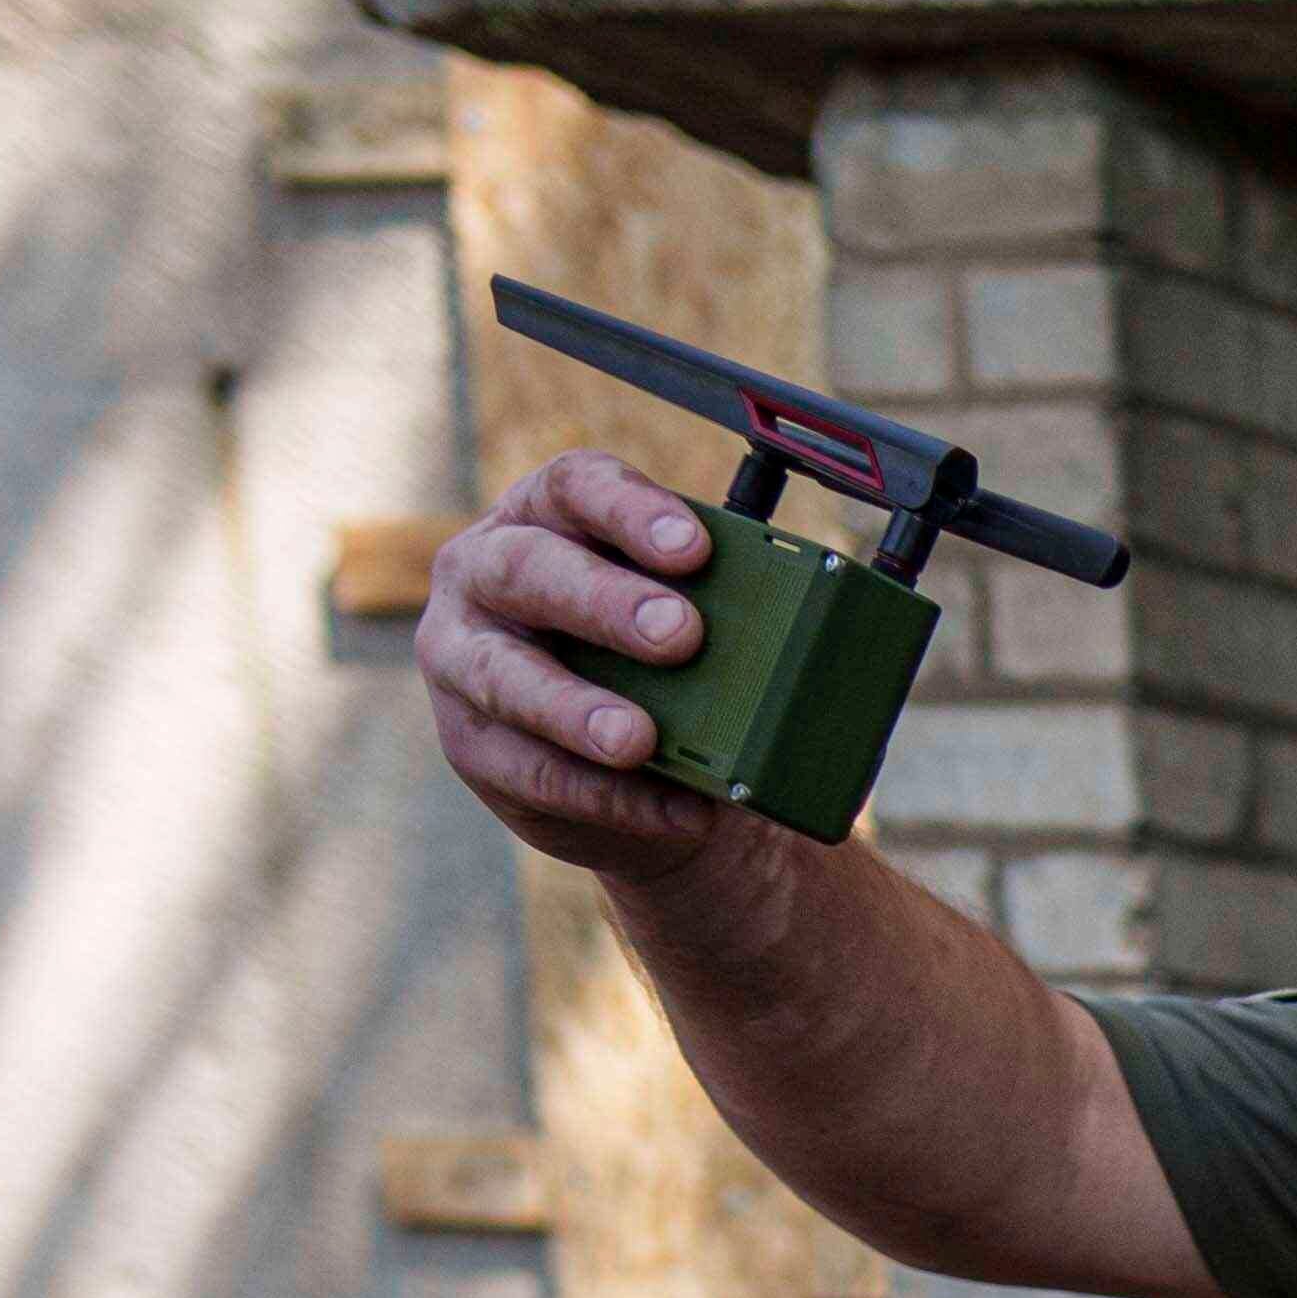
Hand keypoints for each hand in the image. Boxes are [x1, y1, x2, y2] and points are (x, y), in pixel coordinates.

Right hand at [417, 451, 759, 880]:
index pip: (577, 487)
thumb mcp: (697, 630)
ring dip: (576, 710)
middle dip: (605, 601)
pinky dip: (607, 795)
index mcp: (549, 518)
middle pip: (530, 569)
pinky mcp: (471, 742)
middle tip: (682, 636)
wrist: (635, 770)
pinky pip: (529, 771)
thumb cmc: (666, 670)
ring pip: (505, 675)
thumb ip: (734, 617)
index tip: (696, 548)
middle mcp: (486, 573)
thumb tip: (835, 645)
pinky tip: (674, 810)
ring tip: (640, 740)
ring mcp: (462, 658)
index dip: (631, 510)